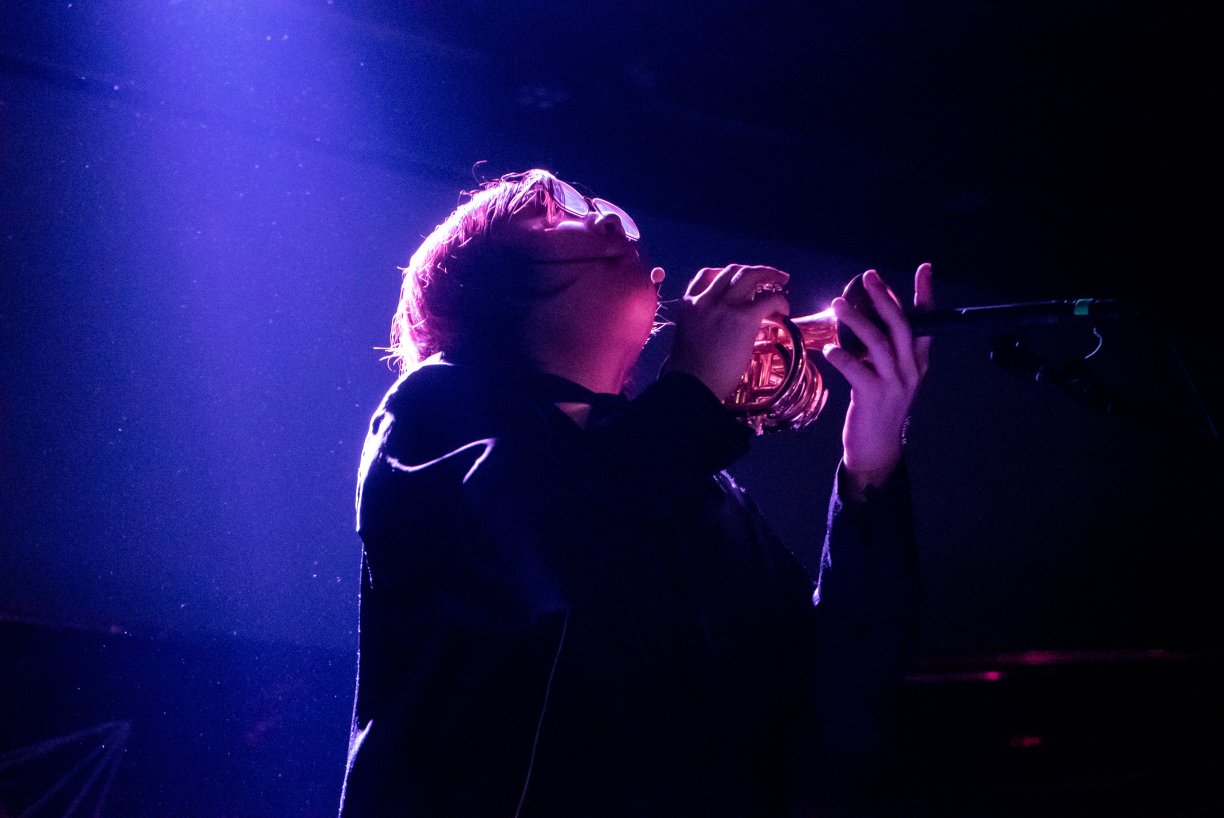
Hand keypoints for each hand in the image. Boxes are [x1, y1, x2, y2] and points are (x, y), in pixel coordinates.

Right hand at [665, 264, 790, 400]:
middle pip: (732, 271)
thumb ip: (702, 325)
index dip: (726, 274)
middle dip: (753, 271)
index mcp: (689, 305)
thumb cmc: (691, 373)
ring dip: (769, 275)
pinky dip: (780, 301)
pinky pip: (768, 300)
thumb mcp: (687, 338)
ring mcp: (725, 306)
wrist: (693, 386)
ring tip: (782, 281)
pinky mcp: (744, 318)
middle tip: (769, 276)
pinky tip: (784, 311)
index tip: (738, 281)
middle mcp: (706, 299)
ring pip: (750, 276)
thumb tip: (721, 329)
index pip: (706, 275)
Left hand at [823, 263, 933, 499]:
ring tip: (837, 304)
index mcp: (917, 363)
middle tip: (869, 277)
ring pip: (878, 343)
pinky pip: (855, 369)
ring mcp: (894, 384)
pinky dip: (840, 355)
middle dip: (885, 298)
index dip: (925, 295)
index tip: (924, 268)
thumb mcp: (888, 376)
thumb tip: (865, 318)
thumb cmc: (878, 409)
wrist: (876, 449)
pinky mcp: (873, 397)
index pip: (925, 323)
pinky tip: (827, 349)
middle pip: (901, 326)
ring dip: (856, 320)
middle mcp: (911, 370)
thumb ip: (883, 351)